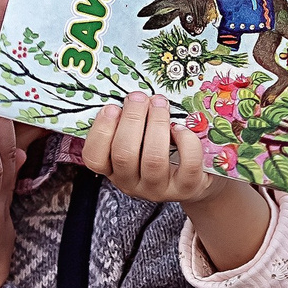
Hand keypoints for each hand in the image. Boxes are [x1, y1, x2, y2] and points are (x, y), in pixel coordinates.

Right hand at [82, 92, 218, 205]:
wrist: (193, 180)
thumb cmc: (161, 153)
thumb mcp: (139, 142)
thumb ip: (129, 124)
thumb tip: (131, 97)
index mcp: (114, 170)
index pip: (94, 158)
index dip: (101, 131)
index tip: (112, 107)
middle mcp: (132, 184)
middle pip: (124, 154)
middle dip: (132, 119)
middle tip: (140, 98)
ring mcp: (159, 189)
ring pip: (153, 159)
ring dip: (157, 124)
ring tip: (160, 104)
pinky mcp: (186, 188)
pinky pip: (186, 164)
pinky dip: (185, 141)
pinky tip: (182, 128)